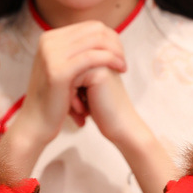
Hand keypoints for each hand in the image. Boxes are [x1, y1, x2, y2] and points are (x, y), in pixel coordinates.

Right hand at [0, 20, 125, 171]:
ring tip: (123, 66)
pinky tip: (120, 69)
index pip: (90, 26)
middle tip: (123, 59)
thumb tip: (101, 34)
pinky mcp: (58, 70)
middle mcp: (48, 41)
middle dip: (114, 43)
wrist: (37, 123)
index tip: (119, 53)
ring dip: (115, 52)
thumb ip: (77, 51)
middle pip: (94, 30)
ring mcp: (51, 54)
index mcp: (49, 38)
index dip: (110, 38)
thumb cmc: (55, 100)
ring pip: (96, 41)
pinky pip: (92, 57)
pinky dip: (110, 60)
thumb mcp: (63, 68)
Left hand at [77, 65, 175, 192]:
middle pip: (71, 69)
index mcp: (103, 61)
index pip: (74, 66)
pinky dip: (72, 98)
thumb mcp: (92, 99)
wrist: (127, 133)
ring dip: (69, 94)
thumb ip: (82, 85)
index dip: (69, 86)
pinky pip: (72, 78)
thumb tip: (64, 87)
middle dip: (66, 89)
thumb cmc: (111, 121)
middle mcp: (105, 58)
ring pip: (70, 73)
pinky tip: (81, 115)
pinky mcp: (99, 72)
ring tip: (78, 114)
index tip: (73, 108)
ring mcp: (103, 63)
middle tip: (75, 111)